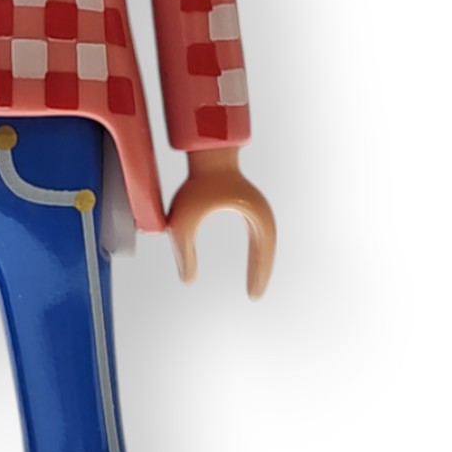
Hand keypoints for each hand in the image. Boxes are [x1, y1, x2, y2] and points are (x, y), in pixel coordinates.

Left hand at [166, 148, 275, 297]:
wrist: (206, 155)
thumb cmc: (197, 184)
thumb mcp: (184, 221)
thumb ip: (184, 251)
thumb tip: (187, 281)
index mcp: (256, 216)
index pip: (263, 254)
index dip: (258, 276)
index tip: (253, 296)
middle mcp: (261, 214)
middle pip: (267, 252)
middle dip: (261, 273)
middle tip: (254, 296)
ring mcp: (257, 210)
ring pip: (265, 245)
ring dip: (261, 264)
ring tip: (255, 286)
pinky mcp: (249, 207)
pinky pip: (259, 237)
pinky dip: (257, 253)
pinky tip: (252, 265)